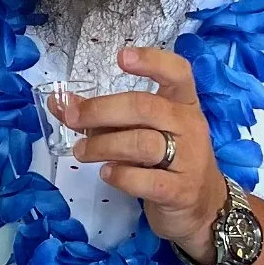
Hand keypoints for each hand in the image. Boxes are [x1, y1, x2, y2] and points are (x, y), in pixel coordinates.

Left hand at [54, 46, 225, 260]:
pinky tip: (107, 174)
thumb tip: (61, 103)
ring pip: (142, 143)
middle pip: (145, 107)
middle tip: (72, 119)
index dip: (152, 61)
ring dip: (104, 145)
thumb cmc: (167, 162)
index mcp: (183, 104)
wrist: (202, 207)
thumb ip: (104, 117)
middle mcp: (189, 126)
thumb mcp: (141, 132)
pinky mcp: (180, 191)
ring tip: (82, 152)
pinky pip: (146, 179)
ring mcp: (189, 159)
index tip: (121, 57)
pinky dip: (121, 175)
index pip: (178, 72)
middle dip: (102, 110)